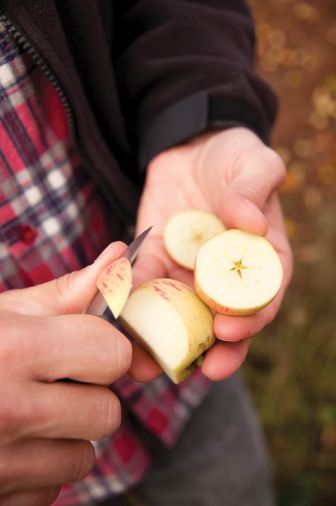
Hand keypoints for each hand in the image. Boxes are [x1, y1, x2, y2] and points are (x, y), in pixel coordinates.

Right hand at [0, 242, 131, 504]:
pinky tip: (7, 447)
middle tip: (51, 384)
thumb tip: (120, 258)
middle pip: (106, 412)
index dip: (101, 348)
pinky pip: (51, 489)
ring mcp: (0, 466)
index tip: (82, 348)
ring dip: (63, 437)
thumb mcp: (1, 315)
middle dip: (87, 396)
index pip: (114, 354)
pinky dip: (37, 471)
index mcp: (14, 350)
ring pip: (82, 457)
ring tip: (24, 416)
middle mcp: (8, 410)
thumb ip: (66, 293)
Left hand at [131, 127, 292, 380]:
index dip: (249, 323)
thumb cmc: (232, 155)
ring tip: (144, 364)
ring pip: (178, 316)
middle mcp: (224, 276)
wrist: (191, 146)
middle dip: (207, 351)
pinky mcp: (156, 261)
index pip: (261, 300)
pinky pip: (143, 285)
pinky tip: (118, 315)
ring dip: (162, 342)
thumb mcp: (253, 163)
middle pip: (221, 323)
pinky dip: (131, 302)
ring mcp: (189, 273)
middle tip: (190, 369)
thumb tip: (251, 224)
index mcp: (260, 261)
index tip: (228, 332)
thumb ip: (254, 189)